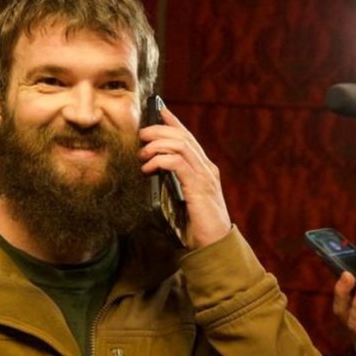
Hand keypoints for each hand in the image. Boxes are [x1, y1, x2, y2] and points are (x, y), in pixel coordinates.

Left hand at [138, 105, 230, 249]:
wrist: (214, 245)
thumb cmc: (196, 226)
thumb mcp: (181, 199)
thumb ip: (171, 184)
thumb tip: (151, 172)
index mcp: (203, 169)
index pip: (188, 137)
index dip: (173, 121)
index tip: (158, 109)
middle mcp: (206, 168)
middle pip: (182, 136)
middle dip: (160, 129)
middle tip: (141, 133)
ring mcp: (205, 176)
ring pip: (181, 145)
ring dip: (158, 144)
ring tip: (142, 152)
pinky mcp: (199, 187)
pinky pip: (178, 164)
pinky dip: (161, 160)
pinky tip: (149, 167)